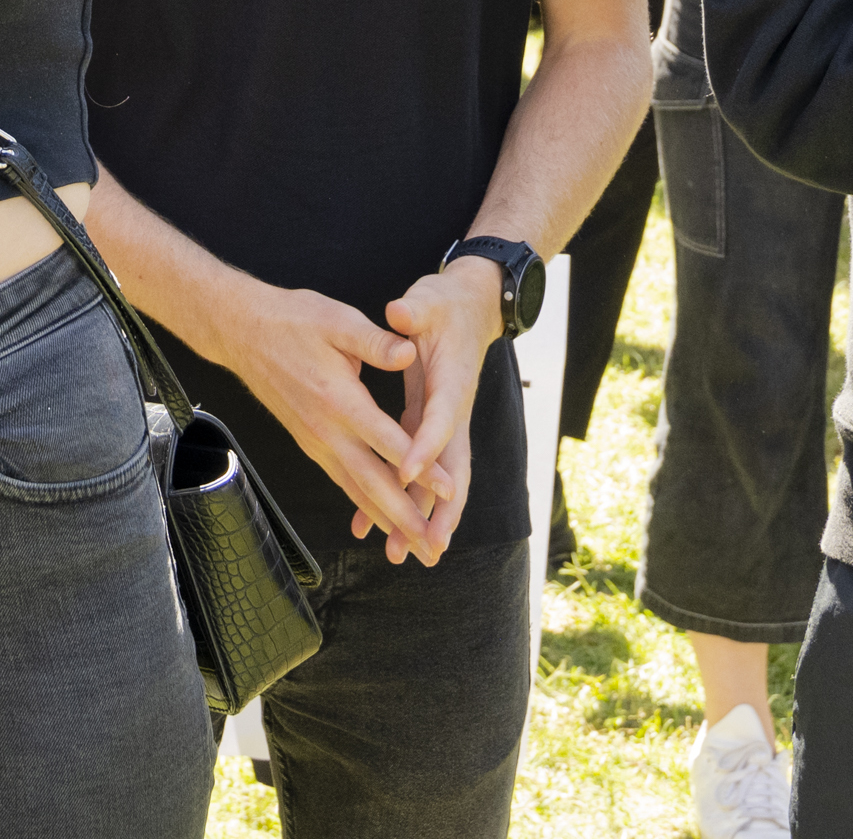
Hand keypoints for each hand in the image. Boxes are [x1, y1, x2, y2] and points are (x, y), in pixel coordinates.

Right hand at [213, 275, 439, 558]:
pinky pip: (342, 481)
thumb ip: (377, 341)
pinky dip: (364, 505)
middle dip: (405, 518)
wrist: (243, 333)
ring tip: (413, 549)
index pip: (389, 442)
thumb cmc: (293, 321)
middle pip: (373, 483)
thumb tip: (411, 352)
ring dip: (386, 521)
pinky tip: (380, 519)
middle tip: (432, 549)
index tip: (450, 491)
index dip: (422, 468)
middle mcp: (327, 431)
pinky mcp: (310, 443)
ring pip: (356, 490)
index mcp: (340, 400)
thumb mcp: (338, 320)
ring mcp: (316, 441)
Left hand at [373, 254, 507, 564]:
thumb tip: (400, 313)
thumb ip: (414, 309)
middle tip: (426, 548)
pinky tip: (380, 525)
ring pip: (438, 481)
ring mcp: (444, 425)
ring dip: (422, 517)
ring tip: (402, 554)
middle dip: (438, 511)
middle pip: (451, 471)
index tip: (406, 474)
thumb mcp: (429, 298)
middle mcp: (453, 414)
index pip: (439, 422)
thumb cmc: (447, 304)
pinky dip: (406, 498)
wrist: (472, 306)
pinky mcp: (431, 427)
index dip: (425, 449)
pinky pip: (421, 472)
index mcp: (451, 385)